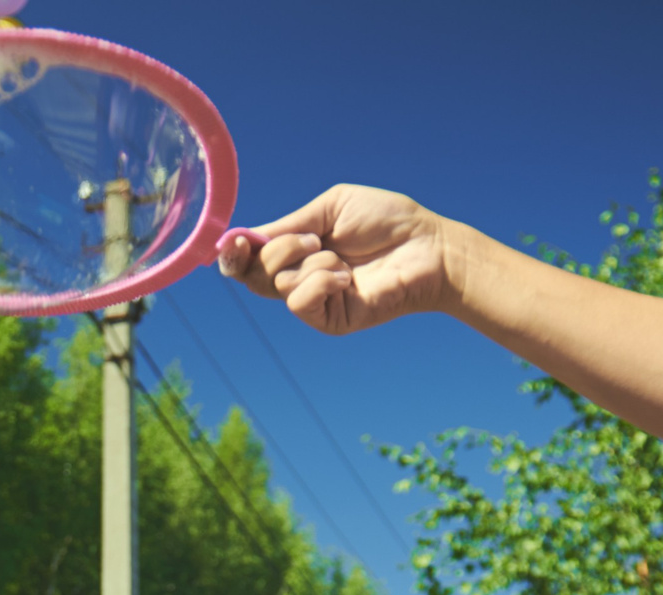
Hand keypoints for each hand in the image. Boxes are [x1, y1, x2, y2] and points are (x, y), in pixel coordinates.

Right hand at [217, 184, 452, 336]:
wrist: (428, 246)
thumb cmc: (387, 221)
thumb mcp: (330, 208)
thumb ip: (289, 223)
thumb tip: (245, 236)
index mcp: (297, 251)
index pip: (249, 262)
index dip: (234, 254)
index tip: (236, 241)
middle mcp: (301, 278)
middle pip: (254, 276)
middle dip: (279, 251)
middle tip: (313, 238)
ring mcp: (315, 302)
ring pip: (280, 285)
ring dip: (310, 262)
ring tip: (342, 257)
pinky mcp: (331, 320)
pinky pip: (301, 302)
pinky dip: (319, 282)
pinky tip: (346, 277)